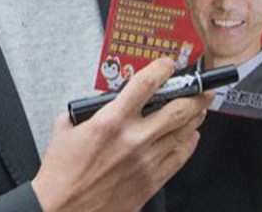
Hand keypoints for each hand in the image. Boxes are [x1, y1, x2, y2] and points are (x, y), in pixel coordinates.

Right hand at [32, 57, 209, 211]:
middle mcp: (134, 139)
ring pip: (183, 132)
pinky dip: (189, 143)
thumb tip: (106, 98)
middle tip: (199, 88)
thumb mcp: (67, 127)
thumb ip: (90, 107)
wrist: (62, 210)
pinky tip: (191, 136)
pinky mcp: (151, 181)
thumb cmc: (62, 173)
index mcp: (111, 121)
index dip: (162, 69)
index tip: (167, 65)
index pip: (146, 84)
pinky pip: (180, 158)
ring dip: (195, 116)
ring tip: (199, 108)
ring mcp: (146, 161)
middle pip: (178, 108)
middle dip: (194, 94)